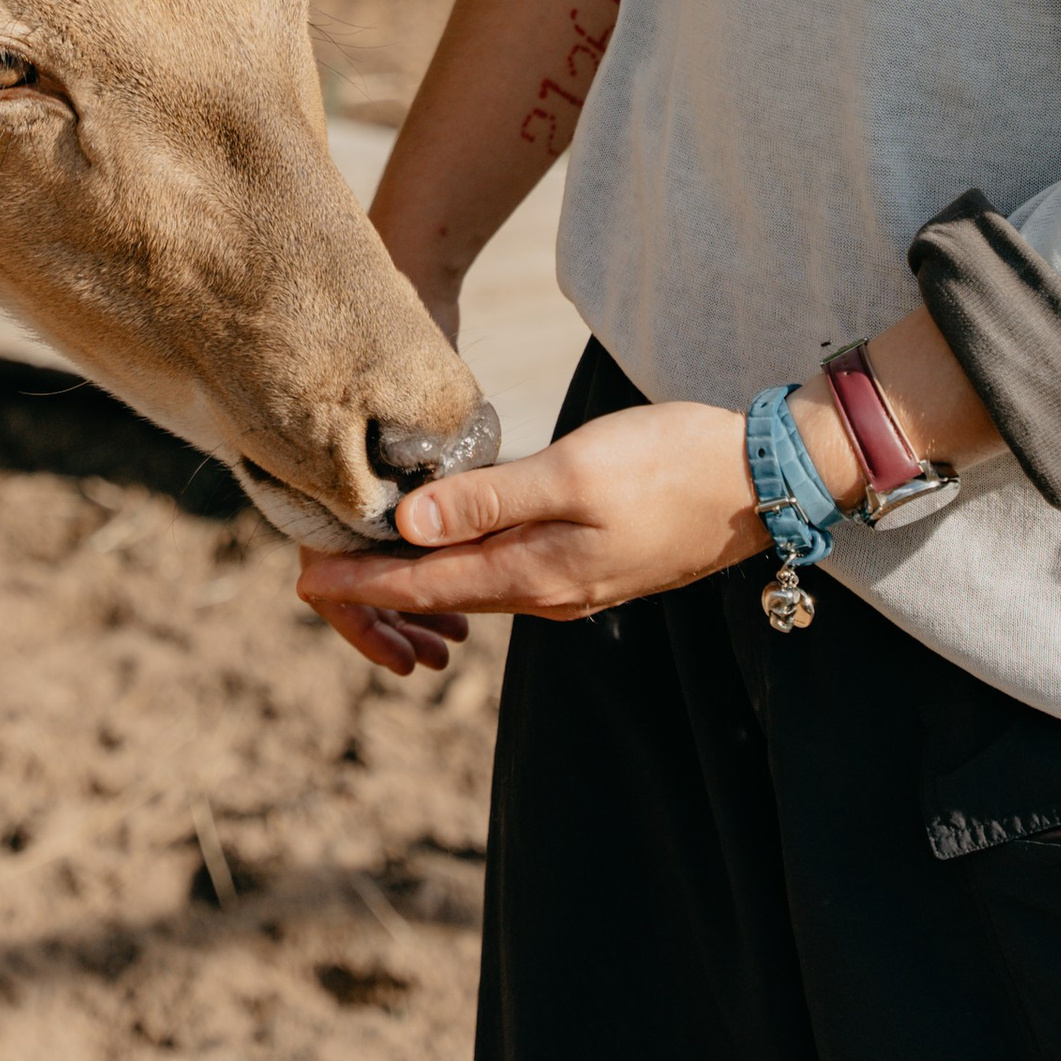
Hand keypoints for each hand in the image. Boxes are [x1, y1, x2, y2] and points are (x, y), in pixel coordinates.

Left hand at [298, 399, 763, 652]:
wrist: (758, 482)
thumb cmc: (667, 464)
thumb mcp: (573, 472)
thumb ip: (490, 499)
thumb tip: (408, 526)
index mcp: (533, 573)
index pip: (424, 586)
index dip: (360, 583)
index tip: (302, 580)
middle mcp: (545, 592)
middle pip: (442, 597)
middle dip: (377, 588)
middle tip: (315, 574)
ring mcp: (571, 584)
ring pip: (474, 587)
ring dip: (418, 580)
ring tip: (366, 564)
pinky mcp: (589, 565)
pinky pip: (506, 576)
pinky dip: (462, 568)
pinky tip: (449, 549)